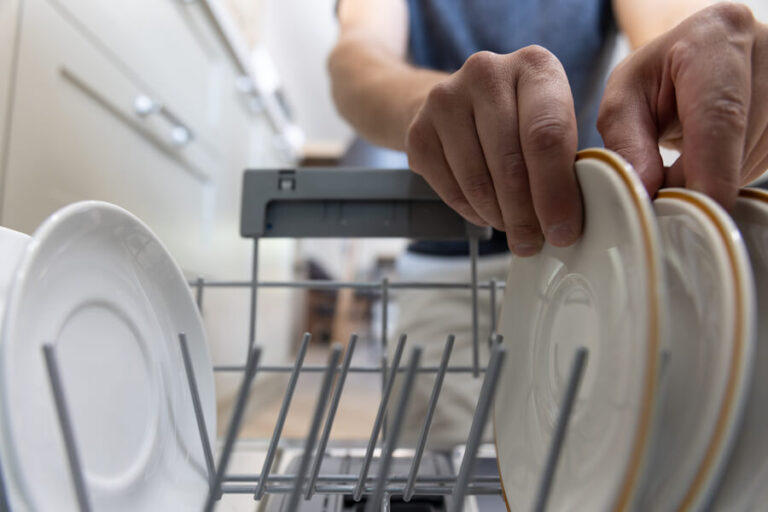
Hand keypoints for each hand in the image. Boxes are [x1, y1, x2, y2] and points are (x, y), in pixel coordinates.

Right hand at [405, 47, 580, 255]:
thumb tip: (568, 223)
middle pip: (510, 162)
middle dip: (526, 214)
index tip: (562, 230)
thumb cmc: (518, 119)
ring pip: (477, 181)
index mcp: (534, 66)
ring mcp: (446, 99)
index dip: (555, 192)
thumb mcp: (553, 123)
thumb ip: (567, 162)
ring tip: (513, 228)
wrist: (458, 104)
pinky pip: (450, 189)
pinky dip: (472, 212)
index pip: (546, 135)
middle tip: (534, 241)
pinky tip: (486, 213)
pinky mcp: (418, 130)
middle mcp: (487, 72)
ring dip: (499, 217)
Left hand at [598, 3, 767, 208]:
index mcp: (715, 37)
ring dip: (714, 178)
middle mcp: (765, 49)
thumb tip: (646, 191)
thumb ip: (627, 146)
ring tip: (685, 158)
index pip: (720, 113)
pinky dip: (733, 173)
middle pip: (738, 141)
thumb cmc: (654, 80)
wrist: (693, 61)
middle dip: (698, 180)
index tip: (700, 207)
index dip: (712, 168)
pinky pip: (764, 161)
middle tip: (664, 185)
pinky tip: (713, 157)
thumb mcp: (623, 102)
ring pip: (754, 157)